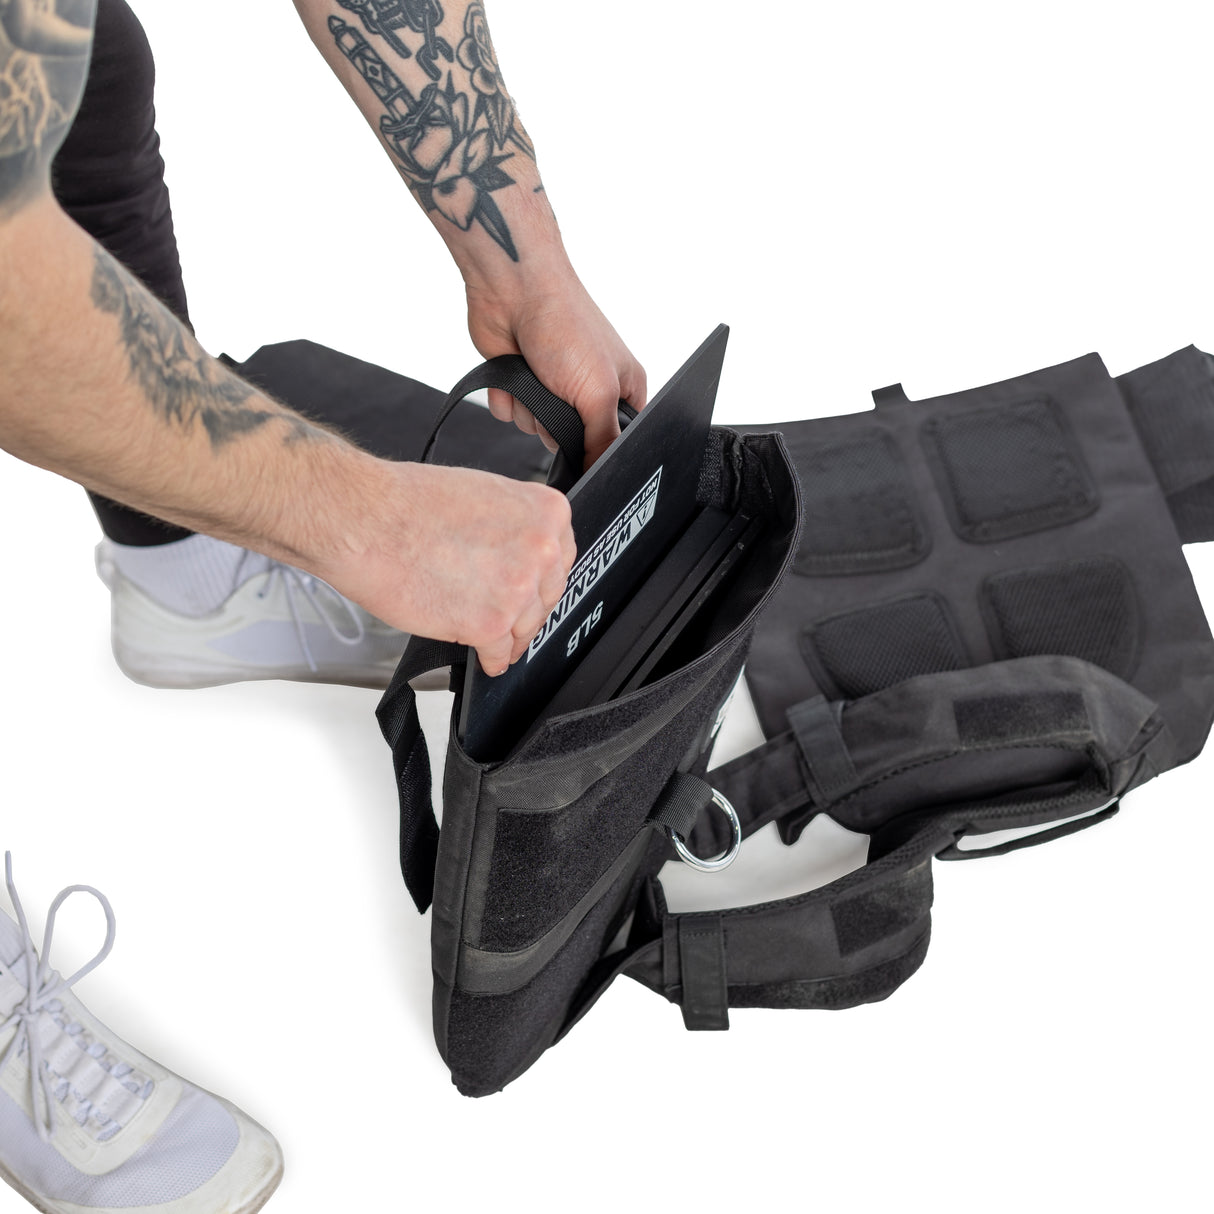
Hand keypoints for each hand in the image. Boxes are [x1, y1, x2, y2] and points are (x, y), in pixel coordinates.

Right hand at [315, 461, 574, 676]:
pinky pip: (499, 653)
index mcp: (546, 512)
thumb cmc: (408, 503)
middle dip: (527, 609)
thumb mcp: (484, 494)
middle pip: (546, 596)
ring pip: (525, 628)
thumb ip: (514, 525)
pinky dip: (491, 660)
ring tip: (495, 641)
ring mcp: (518, 590)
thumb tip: (519, 553)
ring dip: (510, 638)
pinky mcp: (490, 624)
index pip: (561, 558)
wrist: (365, 520)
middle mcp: (541, 550)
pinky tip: (486, 658)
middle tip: (508, 615)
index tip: (534, 589)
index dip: (542, 578)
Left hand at [466, 270, 646, 467]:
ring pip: (538, 431)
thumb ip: (603, 439)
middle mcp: (588, 389)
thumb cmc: (566, 327)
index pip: (620, 439)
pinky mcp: (519, 384)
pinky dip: (508, 399)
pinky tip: (514, 373)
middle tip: (563, 395)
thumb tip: (601, 472)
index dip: (604, 448)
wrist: (514, 291)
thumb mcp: (599, 392)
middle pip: (574, 442)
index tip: (591, 445)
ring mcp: (552, 387)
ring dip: (531, 410)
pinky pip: (511, 417)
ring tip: (537, 376)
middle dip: (560, 426)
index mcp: (622, 389)